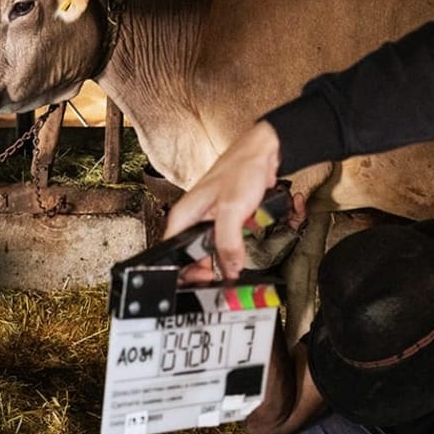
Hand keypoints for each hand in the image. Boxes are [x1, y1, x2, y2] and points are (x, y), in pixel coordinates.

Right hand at [164, 120, 281, 278]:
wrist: (263, 152)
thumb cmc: (242, 169)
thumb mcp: (233, 209)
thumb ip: (228, 241)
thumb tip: (230, 267)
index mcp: (184, 215)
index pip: (171, 252)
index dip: (184, 271)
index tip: (201, 281)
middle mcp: (192, 217)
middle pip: (189, 254)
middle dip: (204, 269)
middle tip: (222, 278)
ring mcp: (207, 218)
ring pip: (207, 249)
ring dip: (219, 260)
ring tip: (232, 268)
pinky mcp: (223, 218)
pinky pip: (222, 241)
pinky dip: (230, 250)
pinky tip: (239, 254)